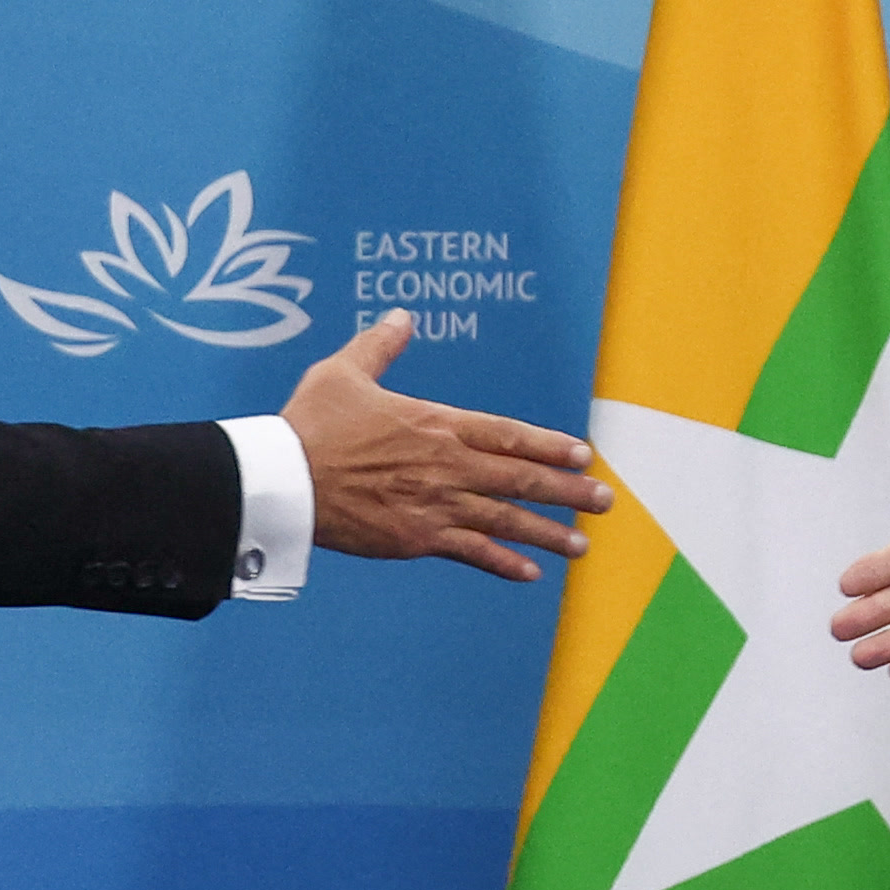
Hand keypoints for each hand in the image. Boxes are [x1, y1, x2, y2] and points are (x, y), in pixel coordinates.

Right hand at [282, 311, 609, 582]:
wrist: (285, 479)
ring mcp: (435, 505)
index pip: (508, 434)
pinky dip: (503, 563)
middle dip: (568, 490)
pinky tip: (531, 573)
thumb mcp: (344, 372)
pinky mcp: (416, 538)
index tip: (583, 454)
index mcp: (436, 425)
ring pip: (506, 520)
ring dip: (548, 532)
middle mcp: (446, 465)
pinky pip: (471, 552)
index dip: (550, 446)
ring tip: (582, 543)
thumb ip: (380, 346)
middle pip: (520, 478)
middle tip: (605, 501)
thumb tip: (402, 316)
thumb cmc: (311, 424)